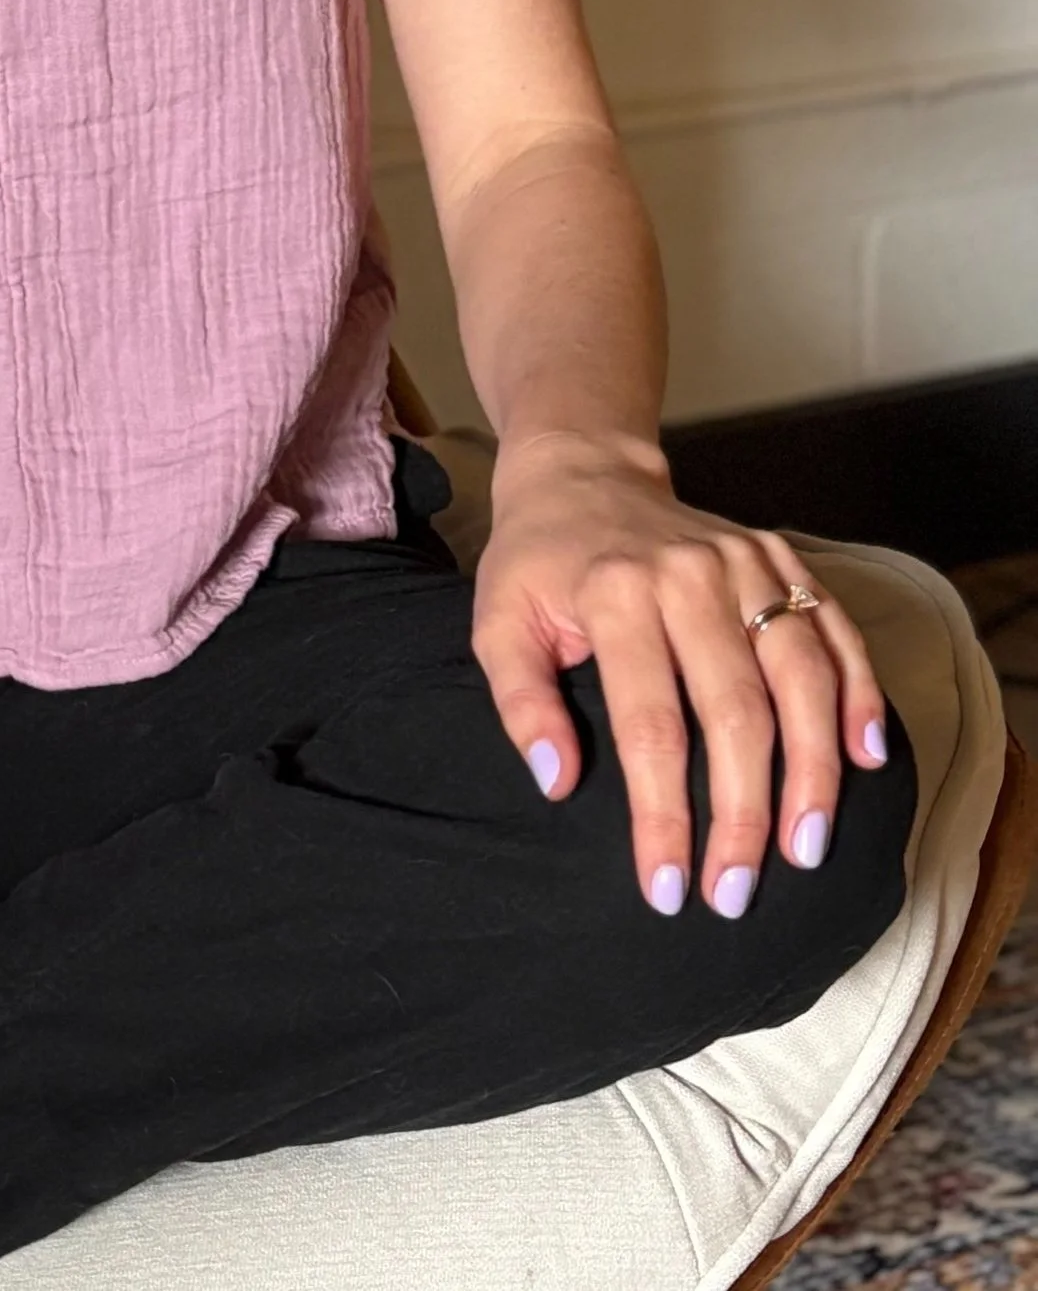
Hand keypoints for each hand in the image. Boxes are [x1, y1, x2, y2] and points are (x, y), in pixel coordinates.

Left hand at [472, 430, 893, 918]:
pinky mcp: (779, 556)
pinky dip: (858, 693)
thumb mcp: (498, 622)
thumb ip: (522, 702)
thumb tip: (559, 785)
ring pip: (801, 676)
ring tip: (806, 846)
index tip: (666, 887)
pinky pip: (835, 628)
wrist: (582, 471)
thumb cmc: (538, 562)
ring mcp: (743, 561)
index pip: (649, 725)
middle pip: (736, 711)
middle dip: (743, 814)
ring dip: (813, 770)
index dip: (663, 816)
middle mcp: (687, 574)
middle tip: (737, 891)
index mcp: (614, 593)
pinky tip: (863, 757)